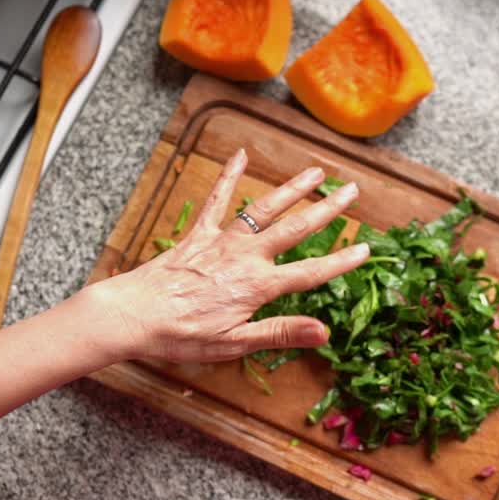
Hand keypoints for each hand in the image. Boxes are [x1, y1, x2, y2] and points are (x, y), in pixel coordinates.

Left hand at [89, 148, 368, 362]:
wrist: (133, 315)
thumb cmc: (181, 335)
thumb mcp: (235, 343)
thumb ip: (281, 333)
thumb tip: (324, 332)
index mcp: (258, 287)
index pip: (310, 272)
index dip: (340, 262)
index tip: (365, 248)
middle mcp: (245, 257)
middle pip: (295, 228)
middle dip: (326, 209)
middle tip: (351, 190)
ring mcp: (221, 242)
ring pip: (263, 209)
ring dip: (291, 189)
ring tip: (315, 171)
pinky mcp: (198, 234)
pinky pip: (216, 201)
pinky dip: (228, 177)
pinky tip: (241, 155)